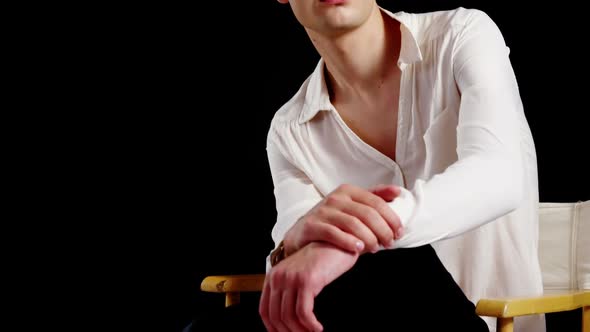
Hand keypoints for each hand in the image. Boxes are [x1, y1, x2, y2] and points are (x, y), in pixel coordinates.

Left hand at [259, 242, 358, 331]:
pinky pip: (304, 312)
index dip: (273, 329)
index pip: (265, 311)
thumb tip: (288, 321)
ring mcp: (291, 278)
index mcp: (273, 276)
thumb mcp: (299, 275)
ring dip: (301, 331)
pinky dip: (311, 325)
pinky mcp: (306, 280)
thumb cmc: (320, 261)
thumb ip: (289, 291)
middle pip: (276, 317)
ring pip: (289, 317)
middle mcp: (278, 277)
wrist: (337, 242)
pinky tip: (318, 328)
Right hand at [284, 184, 402, 255]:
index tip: (399, 232)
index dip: (391, 218)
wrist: (300, 234)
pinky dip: (349, 242)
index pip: (376, 202)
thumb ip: (373, 198)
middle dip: (383, 230)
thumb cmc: (331, 220)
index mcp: (348, 190)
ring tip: (376, 249)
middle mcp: (335, 198)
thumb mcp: (351, 205)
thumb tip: (398, 192)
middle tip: (390, 243)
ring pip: (353, 224)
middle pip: (367, 214)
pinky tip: (358, 249)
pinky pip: (333, 233)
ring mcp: (323, 211)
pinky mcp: (312, 226)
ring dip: (369, 238)